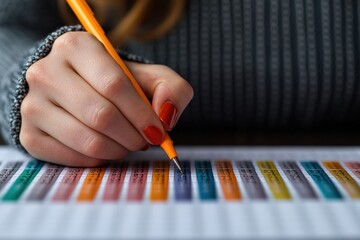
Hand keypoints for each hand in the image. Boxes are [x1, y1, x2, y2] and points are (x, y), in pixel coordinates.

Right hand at [20, 32, 192, 166]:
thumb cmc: (117, 83)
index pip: (114, 85)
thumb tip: (165, 116)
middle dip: (132, 136)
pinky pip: (73, 158)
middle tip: (144, 140)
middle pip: (101, 115)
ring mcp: (33, 105)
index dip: (141, 114)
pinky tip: (107, 147)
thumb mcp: (150, 77)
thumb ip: (171, 89)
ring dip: (119, 150)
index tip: (158, 131)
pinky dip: (99, 159)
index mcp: (76, 47)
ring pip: (87, 140)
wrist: (78, 90)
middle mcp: (46, 72)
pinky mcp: (30, 134)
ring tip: (127, 143)